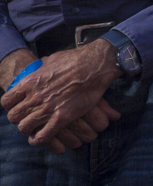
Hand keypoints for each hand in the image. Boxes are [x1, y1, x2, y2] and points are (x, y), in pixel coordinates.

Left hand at [0, 41, 120, 152]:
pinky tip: (40, 137)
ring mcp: (48, 108)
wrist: (96, 64)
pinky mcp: (62, 118)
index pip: (6, 102)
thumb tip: (38, 69)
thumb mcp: (51, 59)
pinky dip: (39, 140)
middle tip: (28, 116)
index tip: (19, 105)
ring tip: (35, 126)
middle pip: (13, 117)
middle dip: (19, 118)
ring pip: (24, 128)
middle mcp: (35, 97)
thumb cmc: (76, 59)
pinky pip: (42, 136)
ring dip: (29, 128)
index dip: (11, 105)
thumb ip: (40, 69)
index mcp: (30, 82)